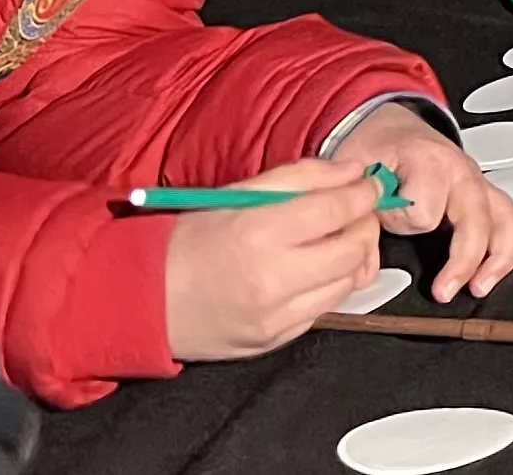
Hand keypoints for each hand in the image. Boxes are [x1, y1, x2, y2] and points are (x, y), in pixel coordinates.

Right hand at [159, 157, 385, 361]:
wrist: (142, 300)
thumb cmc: (189, 239)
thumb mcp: (236, 195)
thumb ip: (300, 177)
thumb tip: (355, 171)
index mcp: (258, 233)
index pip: (337, 210)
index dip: (364, 193)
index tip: (370, 185)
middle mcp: (272, 279)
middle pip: (353, 249)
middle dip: (365, 225)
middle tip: (355, 213)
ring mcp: (275, 317)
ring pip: (347, 283)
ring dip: (351, 258)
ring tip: (334, 242)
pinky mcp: (274, 341)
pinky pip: (323, 310)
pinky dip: (328, 287)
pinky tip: (311, 273)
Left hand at [329, 106, 512, 303]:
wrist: (393, 133)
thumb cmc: (378, 153)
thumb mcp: (356, 174)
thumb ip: (361, 216)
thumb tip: (366, 265)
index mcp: (426, 162)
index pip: (425, 209)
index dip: (404, 225)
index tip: (387, 225)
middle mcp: (460, 171)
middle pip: (477, 218)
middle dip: (462, 259)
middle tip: (442, 290)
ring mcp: (478, 183)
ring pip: (505, 221)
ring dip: (494, 259)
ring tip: (478, 287)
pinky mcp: (487, 196)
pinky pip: (510, 224)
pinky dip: (505, 254)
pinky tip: (490, 275)